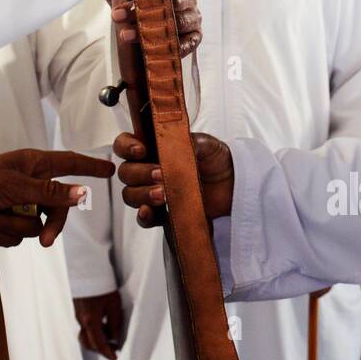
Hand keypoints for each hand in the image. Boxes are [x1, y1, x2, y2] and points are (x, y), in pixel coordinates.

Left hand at [0, 148, 113, 247]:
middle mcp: (30, 184)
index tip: (110, 169)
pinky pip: (16, 236)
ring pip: (34, 226)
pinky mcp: (6, 222)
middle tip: (46, 242)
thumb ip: (51, 192)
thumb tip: (83, 194)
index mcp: (35, 166)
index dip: (91, 166)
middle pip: (56, 208)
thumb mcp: (20, 185)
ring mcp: (19, 204)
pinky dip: (3, 233)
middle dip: (51, 226)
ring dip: (14, 226)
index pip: (71, 164)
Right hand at [74, 290, 124, 359]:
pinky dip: (93, 330)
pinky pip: (84, 326)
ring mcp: (77, 315)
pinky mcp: (77, 309)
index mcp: (90, 321)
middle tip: (114, 349)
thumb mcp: (114, 305)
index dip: (108, 354)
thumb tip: (115, 339)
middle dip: (101, 349)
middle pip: (89, 343)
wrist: (87, 268)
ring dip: (97, 340)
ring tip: (110, 334)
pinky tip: (103, 323)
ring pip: (85, 335)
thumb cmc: (102, 285)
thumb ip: (115, 324)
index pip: (99, 344)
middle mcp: (81, 320)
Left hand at [99, 0, 202, 57]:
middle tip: (117, 16)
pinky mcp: (194, 37)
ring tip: (125, 35)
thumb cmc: (135, 4)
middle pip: (171, 0)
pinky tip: (155, 49)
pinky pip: (190, 42)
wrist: (142, 30)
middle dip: (144, 9)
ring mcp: (193, 17)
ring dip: (150, 30)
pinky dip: (175, 46)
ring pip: (177, 23)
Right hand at [112, 130, 233, 226]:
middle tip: (160, 174)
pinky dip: (144, 216)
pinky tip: (150, 211)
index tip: (141, 150)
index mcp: (154, 148)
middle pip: (126, 172)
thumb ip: (191, 141)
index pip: (125, 144)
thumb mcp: (208, 145)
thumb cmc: (218, 161)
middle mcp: (148, 170)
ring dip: (142, 194)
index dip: (126, 146)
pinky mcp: (163, 214)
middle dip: (139, 173)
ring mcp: (153, 192)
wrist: (235, 186)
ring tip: (163, 194)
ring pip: (130, 194)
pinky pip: (144, 218)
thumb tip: (178, 141)